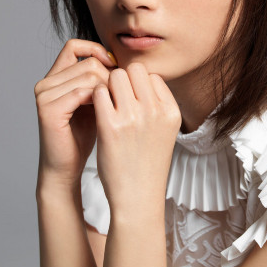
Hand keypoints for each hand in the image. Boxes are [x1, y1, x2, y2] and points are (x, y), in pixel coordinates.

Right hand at [34, 39, 116, 188]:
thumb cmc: (85, 135)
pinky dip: (100, 99)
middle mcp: (46, 82)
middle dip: (111, 76)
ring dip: (109, 88)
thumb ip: (102, 81)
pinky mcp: (48, 109)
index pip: (75, 45)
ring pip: (88, 74)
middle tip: (122, 95)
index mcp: (55, 77)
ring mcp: (44, 95)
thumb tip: (125, 61)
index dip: (99, 52)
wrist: (67, 166)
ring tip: (117, 106)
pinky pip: (82, 91)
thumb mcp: (96, 101)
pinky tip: (108, 112)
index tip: (117, 68)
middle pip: (88, 61)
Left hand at [92, 62, 181, 212]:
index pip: (152, 75)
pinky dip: (96, 97)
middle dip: (122, 79)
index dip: (138, 83)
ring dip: (108, 86)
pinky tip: (96, 112)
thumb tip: (139, 79)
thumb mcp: (165, 130)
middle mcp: (155, 111)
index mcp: (171, 111)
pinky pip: (99, 92)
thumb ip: (157, 104)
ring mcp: (133, 117)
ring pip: (116, 76)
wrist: (137, 197)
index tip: (131, 99)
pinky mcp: (110, 126)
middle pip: (134, 70)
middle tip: (116, 98)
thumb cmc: (148, 164)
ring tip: (107, 105)